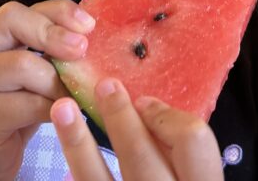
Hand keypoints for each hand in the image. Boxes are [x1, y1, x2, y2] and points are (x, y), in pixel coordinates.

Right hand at [0, 0, 94, 180]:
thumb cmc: (11, 113)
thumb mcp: (29, 75)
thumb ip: (48, 50)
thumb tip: (92, 33)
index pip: (18, 9)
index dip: (56, 11)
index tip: (88, 25)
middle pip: (12, 21)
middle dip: (54, 33)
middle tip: (82, 50)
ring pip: (23, 64)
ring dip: (56, 80)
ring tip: (70, 95)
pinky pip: (26, 104)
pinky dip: (52, 108)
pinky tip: (63, 115)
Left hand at [51, 78, 223, 180]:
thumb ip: (182, 164)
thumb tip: (151, 115)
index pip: (195, 141)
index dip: (167, 116)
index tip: (146, 103)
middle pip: (142, 153)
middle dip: (120, 116)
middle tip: (104, 86)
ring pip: (97, 178)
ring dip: (76, 140)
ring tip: (62, 108)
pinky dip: (75, 173)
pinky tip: (65, 157)